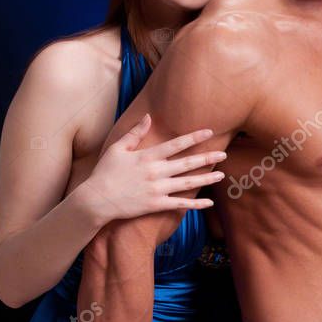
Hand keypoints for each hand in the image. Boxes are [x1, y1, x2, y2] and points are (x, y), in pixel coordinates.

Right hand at [82, 114, 226, 222]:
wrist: (97, 200)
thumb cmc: (105, 172)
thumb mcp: (118, 148)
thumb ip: (135, 133)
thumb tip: (148, 116)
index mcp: (147, 156)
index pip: (176, 144)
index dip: (194, 137)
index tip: (209, 131)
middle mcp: (156, 172)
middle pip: (187, 163)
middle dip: (207, 158)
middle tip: (223, 154)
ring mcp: (157, 189)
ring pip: (188, 183)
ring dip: (206, 179)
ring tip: (221, 175)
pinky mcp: (156, 205)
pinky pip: (180, 204)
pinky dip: (195, 204)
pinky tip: (209, 202)